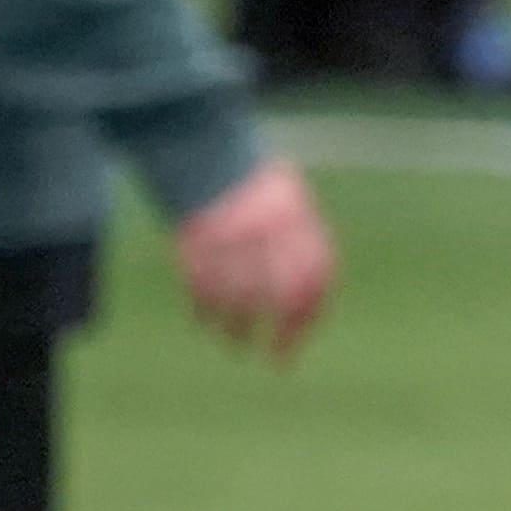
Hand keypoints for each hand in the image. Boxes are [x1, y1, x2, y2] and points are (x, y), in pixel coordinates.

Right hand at [174, 159, 339, 362]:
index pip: (314, 279)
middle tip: (277, 359)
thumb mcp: (292, 203)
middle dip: (282, 334)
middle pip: (281, 296)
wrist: (206, 151)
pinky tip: (207, 325)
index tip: (302, 338)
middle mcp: (268, 232)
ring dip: (238, 330)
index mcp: (298, 220)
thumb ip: (304, 244)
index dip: (310, 315)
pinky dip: (205, 312)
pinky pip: (202, 290)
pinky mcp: (195, 244)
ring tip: (237, 346)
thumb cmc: (256, 184)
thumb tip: (312, 299)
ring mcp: (231, 239)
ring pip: (239, 300)